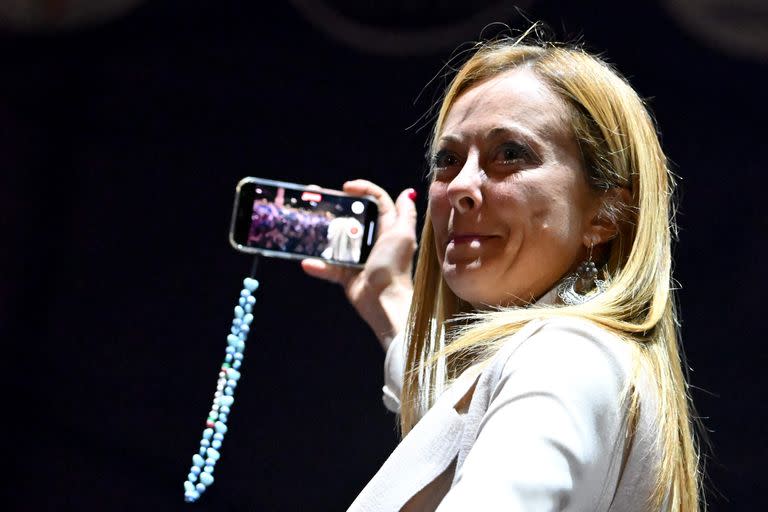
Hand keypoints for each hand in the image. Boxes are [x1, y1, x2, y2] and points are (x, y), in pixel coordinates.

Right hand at [301, 180, 417, 349]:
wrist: (384, 301)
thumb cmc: (394, 266)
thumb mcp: (403, 236)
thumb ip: (405, 214)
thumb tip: (407, 193)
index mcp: (388, 228)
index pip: (377, 201)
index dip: (363, 189)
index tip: (345, 188)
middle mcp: (373, 240)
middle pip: (352, 216)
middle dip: (335, 206)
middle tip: (316, 198)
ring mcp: (358, 257)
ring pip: (336, 239)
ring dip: (320, 231)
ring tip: (304, 222)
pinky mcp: (346, 274)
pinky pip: (329, 267)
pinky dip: (318, 266)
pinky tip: (307, 262)